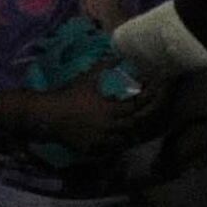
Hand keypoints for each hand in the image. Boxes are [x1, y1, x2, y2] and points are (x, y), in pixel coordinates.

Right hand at [7, 81, 159, 155]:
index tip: (158, 88)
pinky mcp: (94, 150)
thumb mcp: (89, 77)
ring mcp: (103, 141)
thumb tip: (121, 55)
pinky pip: (114, 149)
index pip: (139, 105)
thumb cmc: (69, 94)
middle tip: (157, 107)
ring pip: (128, 139)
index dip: (151, 96)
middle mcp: (111, 128)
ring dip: (136, 131)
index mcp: (111, 110)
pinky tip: (124, 136)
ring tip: (142, 123)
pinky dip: (121, 142)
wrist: (48, 116)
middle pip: (137, 124)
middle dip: (149, 114)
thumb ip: (107, 66)